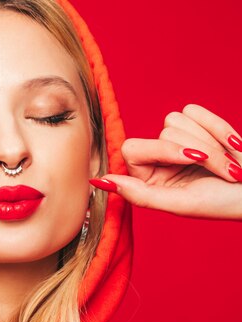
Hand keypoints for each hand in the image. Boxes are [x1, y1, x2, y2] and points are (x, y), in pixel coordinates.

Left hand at [92, 104, 241, 218]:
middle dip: (200, 149)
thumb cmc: (223, 203)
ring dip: (211, 140)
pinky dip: (217, 126)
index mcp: (146, 181)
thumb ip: (139, 195)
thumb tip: (101, 181)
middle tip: (226, 171)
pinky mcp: (195, 126)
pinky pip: (192, 110)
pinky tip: (233, 146)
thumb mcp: (180, 203)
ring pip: (176, 119)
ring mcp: (176, 142)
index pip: (133, 148)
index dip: (166, 150)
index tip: (194, 159)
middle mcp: (156, 161)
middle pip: (162, 133)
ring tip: (230, 164)